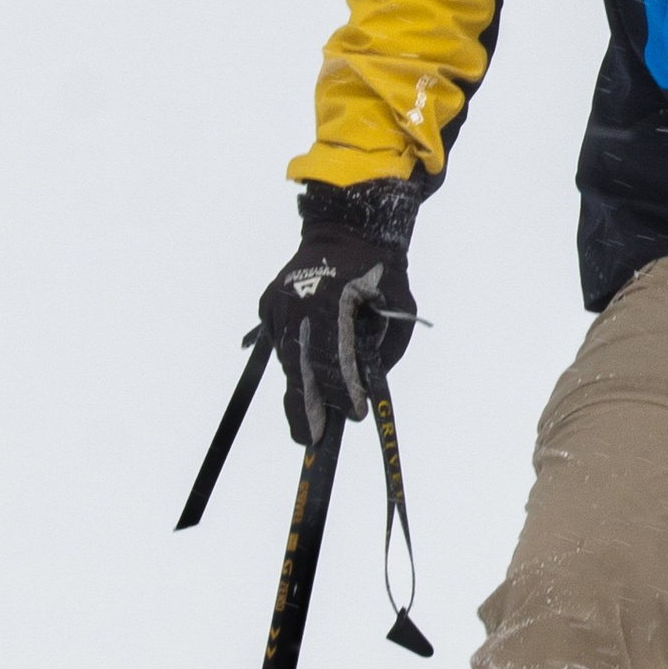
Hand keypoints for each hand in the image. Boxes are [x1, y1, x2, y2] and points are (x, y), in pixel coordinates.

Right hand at [259, 180, 419, 443]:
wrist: (347, 229)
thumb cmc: (382, 273)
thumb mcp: (398, 309)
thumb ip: (383, 349)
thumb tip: (364, 388)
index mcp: (334, 301)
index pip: (335, 357)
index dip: (343, 390)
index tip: (355, 414)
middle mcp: (299, 303)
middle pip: (300, 365)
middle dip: (307, 405)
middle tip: (311, 439)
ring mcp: (279, 303)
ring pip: (286, 358)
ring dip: (297, 390)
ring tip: (304, 425)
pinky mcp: (268, 304)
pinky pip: (279, 343)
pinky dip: (291, 365)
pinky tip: (297, 390)